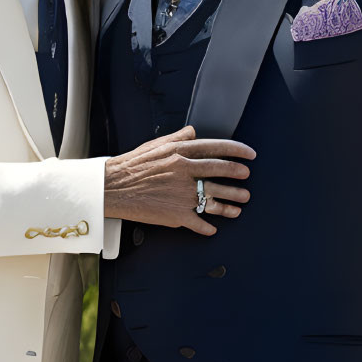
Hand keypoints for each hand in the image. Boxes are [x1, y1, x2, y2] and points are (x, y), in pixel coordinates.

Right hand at [103, 125, 256, 235]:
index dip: (237, 151)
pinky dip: (208, 227)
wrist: (112, 188)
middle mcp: (185, 172)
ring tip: (240, 204)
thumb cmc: (130, 166)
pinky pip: (199, 222)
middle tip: (246, 178)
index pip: (216, 148)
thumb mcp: (154, 145)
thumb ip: (177, 138)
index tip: (249, 155)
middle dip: (238, 175)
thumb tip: (193, 132)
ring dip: (231, 202)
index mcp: (180, 153)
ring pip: (215, 198)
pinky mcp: (177, 214)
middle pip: (221, 172)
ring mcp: (182, 194)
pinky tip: (213, 228)